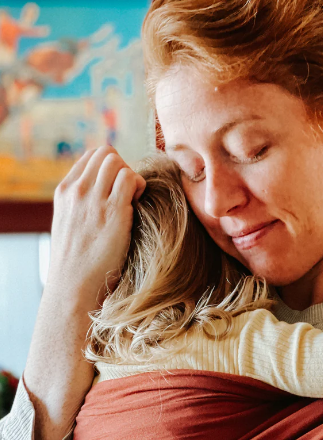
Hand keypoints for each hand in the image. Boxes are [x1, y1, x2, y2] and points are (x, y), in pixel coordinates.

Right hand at [47, 145, 146, 307]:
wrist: (74, 285)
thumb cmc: (78, 262)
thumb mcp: (70, 223)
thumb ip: (83, 203)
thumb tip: (107, 192)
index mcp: (65, 191)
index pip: (91, 156)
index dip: (110, 166)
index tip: (117, 187)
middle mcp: (77, 191)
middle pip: (107, 153)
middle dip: (123, 168)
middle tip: (128, 194)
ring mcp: (94, 200)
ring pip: (118, 162)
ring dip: (132, 177)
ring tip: (133, 200)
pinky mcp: (113, 212)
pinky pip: (131, 178)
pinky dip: (140, 186)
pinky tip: (137, 205)